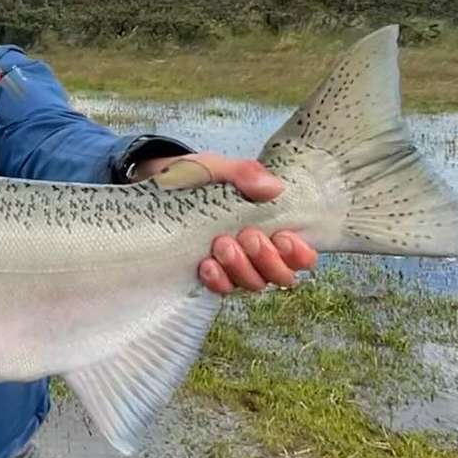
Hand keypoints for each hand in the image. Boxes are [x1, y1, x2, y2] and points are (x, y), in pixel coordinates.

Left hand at [134, 152, 318, 294]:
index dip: (299, 254)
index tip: (282, 236)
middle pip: (282, 275)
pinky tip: (207, 263)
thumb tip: (274, 188)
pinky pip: (223, 289)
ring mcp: (234, 266)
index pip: (301, 255)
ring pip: (254, 283)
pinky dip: (218, 279)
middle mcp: (257, 252)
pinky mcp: (208, 274)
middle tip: (248, 236)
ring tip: (222, 244)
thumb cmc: (196, 177)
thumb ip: (245, 173)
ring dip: (241, 267)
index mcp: (270, 225)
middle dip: (268, 259)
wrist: (156, 185)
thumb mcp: (218, 168)